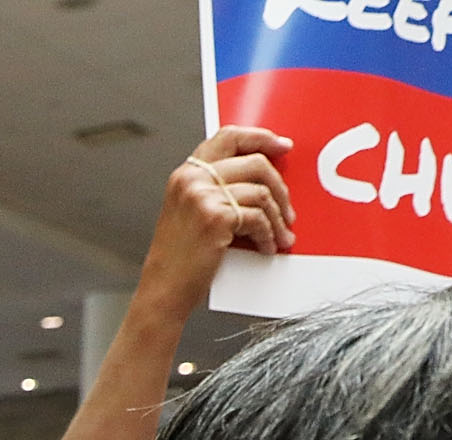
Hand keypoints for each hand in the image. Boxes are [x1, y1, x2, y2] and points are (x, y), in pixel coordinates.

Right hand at [145, 126, 295, 305]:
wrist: (163, 290)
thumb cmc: (178, 259)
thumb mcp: (189, 213)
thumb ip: (215, 189)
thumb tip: (261, 180)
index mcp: (186, 174)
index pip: (229, 137)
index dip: (260, 138)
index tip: (281, 145)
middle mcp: (192, 180)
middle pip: (255, 163)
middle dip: (280, 187)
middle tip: (287, 209)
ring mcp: (203, 197)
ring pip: (262, 192)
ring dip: (277, 218)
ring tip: (279, 235)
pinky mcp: (216, 218)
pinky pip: (258, 217)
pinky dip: (268, 235)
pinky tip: (266, 247)